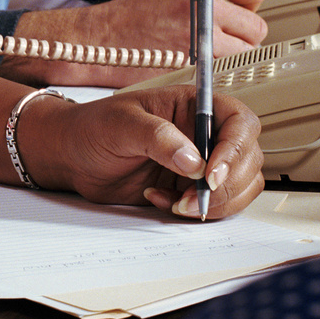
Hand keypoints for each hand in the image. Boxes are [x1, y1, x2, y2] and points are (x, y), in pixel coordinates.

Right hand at [6, 0, 266, 87]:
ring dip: (231, 57)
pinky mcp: (194, 65)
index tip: (234, 14)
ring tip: (203, 53)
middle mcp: (202, 2)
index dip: (246, 5)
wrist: (100, 39)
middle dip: (243, 36)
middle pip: (257, 26)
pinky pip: (225, 71)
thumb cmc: (135, 15)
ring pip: (246, 53)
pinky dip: (216, 73)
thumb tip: (249, 7)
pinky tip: (194, 66)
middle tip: (218, 39)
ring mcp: (200, 35)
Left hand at [17, 86, 263, 217]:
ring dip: (215, 203)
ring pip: (240, 186)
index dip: (234, 149)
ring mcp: (199, 163)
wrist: (72, 156)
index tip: (210, 173)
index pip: (239, 122)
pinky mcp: (189, 188)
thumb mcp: (121, 123)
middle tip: (193, 196)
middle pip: (247, 159)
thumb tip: (192, 159)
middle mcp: (203, 134)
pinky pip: (215, 205)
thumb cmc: (92, 127)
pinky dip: (195, 211)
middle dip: (225, 185)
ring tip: (176, 203)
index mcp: (193, 107)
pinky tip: (163, 201)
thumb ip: (157, 137)